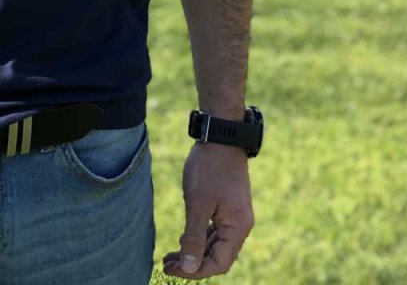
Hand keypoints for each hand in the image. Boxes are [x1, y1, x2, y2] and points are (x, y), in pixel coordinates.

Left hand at [162, 143, 253, 278]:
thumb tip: (189, 268)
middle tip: (166, 264)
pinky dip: (200, 237)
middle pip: (217, 256)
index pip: (218, 263)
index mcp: (237, 228)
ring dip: (194, 250)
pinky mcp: (228, 205)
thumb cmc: (209, 168)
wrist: (220, 135)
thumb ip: (194, 237)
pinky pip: (215, 229)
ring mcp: (235, 214)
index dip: (195, 271)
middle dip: (192, 263)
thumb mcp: (198, 204)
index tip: (172, 269)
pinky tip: (184, 237)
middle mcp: (241, 225)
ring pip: (215, 243)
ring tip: (170, 256)